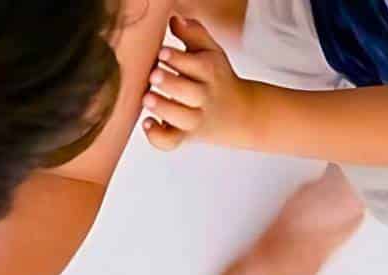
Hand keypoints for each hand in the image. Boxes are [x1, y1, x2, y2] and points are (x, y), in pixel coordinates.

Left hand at [142, 17, 260, 150]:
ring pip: (181, 117)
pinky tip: (147, 123)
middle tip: (153, 75)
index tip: (162, 53)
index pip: (198, 66)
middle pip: (191, 92)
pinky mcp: (185, 136)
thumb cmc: (217, 79)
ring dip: (163, 108)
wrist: (240, 113)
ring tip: (147, 97)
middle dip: (171, 83)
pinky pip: (172, 142)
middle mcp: (204, 96)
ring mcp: (194, 118)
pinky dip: (158, 137)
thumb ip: (193, 35)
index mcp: (210, 72)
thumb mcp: (211, 53)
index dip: (179, 60)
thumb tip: (174, 19)